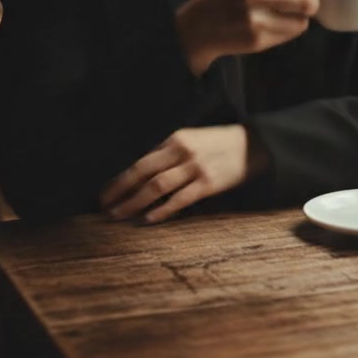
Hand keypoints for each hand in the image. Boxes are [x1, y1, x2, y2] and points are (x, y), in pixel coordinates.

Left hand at [99, 125, 268, 223]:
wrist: (253, 145)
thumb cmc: (218, 144)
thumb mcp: (191, 140)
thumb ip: (168, 154)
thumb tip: (140, 174)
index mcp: (175, 139)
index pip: (140, 161)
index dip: (120, 178)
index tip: (105, 192)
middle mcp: (182, 151)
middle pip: (143, 172)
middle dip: (121, 190)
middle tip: (105, 206)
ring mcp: (196, 167)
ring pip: (157, 186)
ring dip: (135, 202)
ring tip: (120, 214)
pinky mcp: (209, 184)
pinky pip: (180, 199)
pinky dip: (163, 209)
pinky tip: (149, 218)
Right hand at [175, 0, 319, 74]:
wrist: (198, 27)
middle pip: (308, 0)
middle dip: (310, 3)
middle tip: (301, 4)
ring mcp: (255, 19)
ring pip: (302, 21)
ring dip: (298, 19)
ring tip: (286, 15)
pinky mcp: (256, 40)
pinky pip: (288, 35)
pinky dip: (287, 31)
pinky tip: (274, 26)